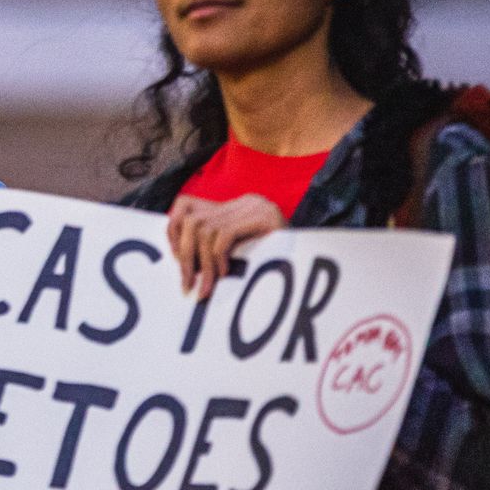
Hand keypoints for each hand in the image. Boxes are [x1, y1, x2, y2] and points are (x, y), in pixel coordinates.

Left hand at [166, 193, 285, 298]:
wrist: (316, 259)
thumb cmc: (274, 263)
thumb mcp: (239, 251)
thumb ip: (213, 247)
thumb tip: (180, 260)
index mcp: (235, 205)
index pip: (186, 205)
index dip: (173, 231)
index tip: (177, 259)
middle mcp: (244, 201)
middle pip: (193, 221)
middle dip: (186, 256)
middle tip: (187, 285)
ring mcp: (256, 207)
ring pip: (205, 230)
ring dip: (203, 264)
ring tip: (207, 288)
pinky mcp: (265, 218)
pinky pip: (224, 235)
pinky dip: (219, 257)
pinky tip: (227, 273)